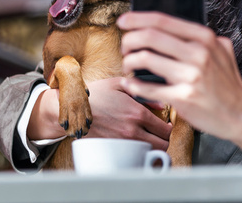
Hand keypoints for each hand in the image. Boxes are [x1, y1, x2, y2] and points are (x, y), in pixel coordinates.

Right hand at [28, 77, 171, 150]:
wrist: (72, 109)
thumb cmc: (95, 94)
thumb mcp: (119, 84)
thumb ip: (142, 90)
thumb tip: (160, 102)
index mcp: (138, 113)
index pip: (165, 129)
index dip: (169, 127)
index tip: (166, 125)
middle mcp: (133, 130)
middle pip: (162, 144)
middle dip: (165, 139)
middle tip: (161, 133)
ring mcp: (123, 142)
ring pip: (150, 153)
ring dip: (154, 147)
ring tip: (150, 139)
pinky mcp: (113, 149)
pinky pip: (133, 156)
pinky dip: (138, 152)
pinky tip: (136, 144)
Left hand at [117, 11, 241, 161]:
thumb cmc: (228, 84)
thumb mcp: (222, 50)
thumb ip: (201, 37)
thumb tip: (173, 28)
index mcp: (204, 38)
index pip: (163, 20)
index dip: (138, 18)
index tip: (123, 21)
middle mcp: (198, 54)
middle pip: (150, 36)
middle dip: (129, 39)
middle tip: (125, 46)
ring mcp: (190, 76)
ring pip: (145, 59)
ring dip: (129, 61)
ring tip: (129, 65)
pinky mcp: (183, 98)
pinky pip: (148, 88)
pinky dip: (133, 84)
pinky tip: (130, 83)